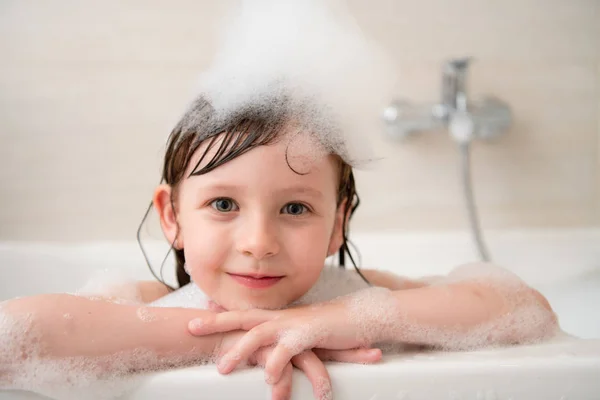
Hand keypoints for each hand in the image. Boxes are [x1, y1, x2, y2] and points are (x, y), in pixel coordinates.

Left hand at [192, 292, 389, 386]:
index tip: (195, 317)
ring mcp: (295, 324)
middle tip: (190, 328)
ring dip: (240, 351)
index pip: (243, 314)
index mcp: (277, 317)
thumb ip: (282, 341)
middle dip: (216, 322)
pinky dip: (277, 364)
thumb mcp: (300, 334)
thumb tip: (264, 354)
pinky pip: (288, 350)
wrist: (359, 318)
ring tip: (222, 369)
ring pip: (259, 335)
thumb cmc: (329, 329)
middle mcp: (282, 317)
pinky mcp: (310, 335)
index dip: (219, 315)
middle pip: (242, 317)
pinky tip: (268, 379)